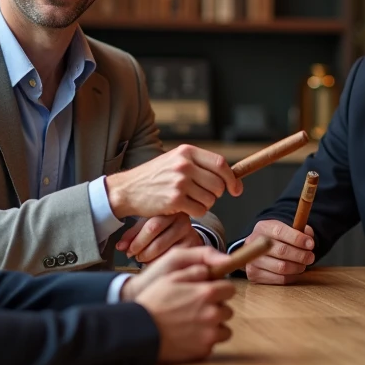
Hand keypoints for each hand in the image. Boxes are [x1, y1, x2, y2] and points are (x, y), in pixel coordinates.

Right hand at [105, 145, 242, 219]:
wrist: (128, 189)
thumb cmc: (154, 176)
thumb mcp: (175, 160)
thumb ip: (200, 164)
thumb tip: (231, 177)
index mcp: (187, 152)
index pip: (221, 164)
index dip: (232, 178)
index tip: (236, 189)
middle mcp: (184, 165)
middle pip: (218, 184)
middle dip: (216, 194)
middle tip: (203, 195)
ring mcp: (180, 182)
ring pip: (211, 199)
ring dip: (205, 204)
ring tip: (189, 200)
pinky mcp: (175, 199)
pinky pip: (200, 210)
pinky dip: (196, 212)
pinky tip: (183, 207)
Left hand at [117, 214, 203, 263]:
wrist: (187, 237)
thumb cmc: (165, 231)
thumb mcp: (149, 227)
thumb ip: (134, 235)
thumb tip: (119, 247)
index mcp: (170, 210)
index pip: (151, 225)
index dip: (136, 240)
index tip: (126, 249)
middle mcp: (182, 219)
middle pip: (156, 234)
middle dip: (140, 247)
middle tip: (133, 255)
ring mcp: (190, 233)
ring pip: (163, 248)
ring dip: (148, 256)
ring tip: (142, 259)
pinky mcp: (193, 247)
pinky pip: (172, 256)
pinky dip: (159, 261)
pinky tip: (155, 262)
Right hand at [121, 246, 236, 362]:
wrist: (139, 331)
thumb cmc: (154, 302)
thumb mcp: (171, 278)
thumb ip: (195, 271)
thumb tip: (209, 271)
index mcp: (207, 293)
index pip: (230, 290)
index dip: (220, 291)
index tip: (212, 294)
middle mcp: (213, 313)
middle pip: (227, 310)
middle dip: (216, 309)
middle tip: (198, 310)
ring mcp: (210, 334)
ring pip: (224, 329)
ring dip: (214, 327)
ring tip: (194, 325)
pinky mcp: (204, 350)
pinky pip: (212, 344)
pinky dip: (204, 341)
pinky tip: (189, 337)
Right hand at [242, 220, 315, 284]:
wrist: (257, 250)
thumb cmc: (276, 239)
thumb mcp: (286, 229)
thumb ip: (299, 230)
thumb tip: (309, 237)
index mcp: (263, 227)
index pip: (280, 231)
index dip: (297, 238)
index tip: (310, 244)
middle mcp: (254, 243)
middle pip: (281, 251)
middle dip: (301, 255)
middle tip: (310, 257)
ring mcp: (252, 261)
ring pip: (281, 267)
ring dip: (297, 267)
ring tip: (303, 264)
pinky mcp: (254, 275)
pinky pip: (279, 279)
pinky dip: (291, 276)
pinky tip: (294, 271)